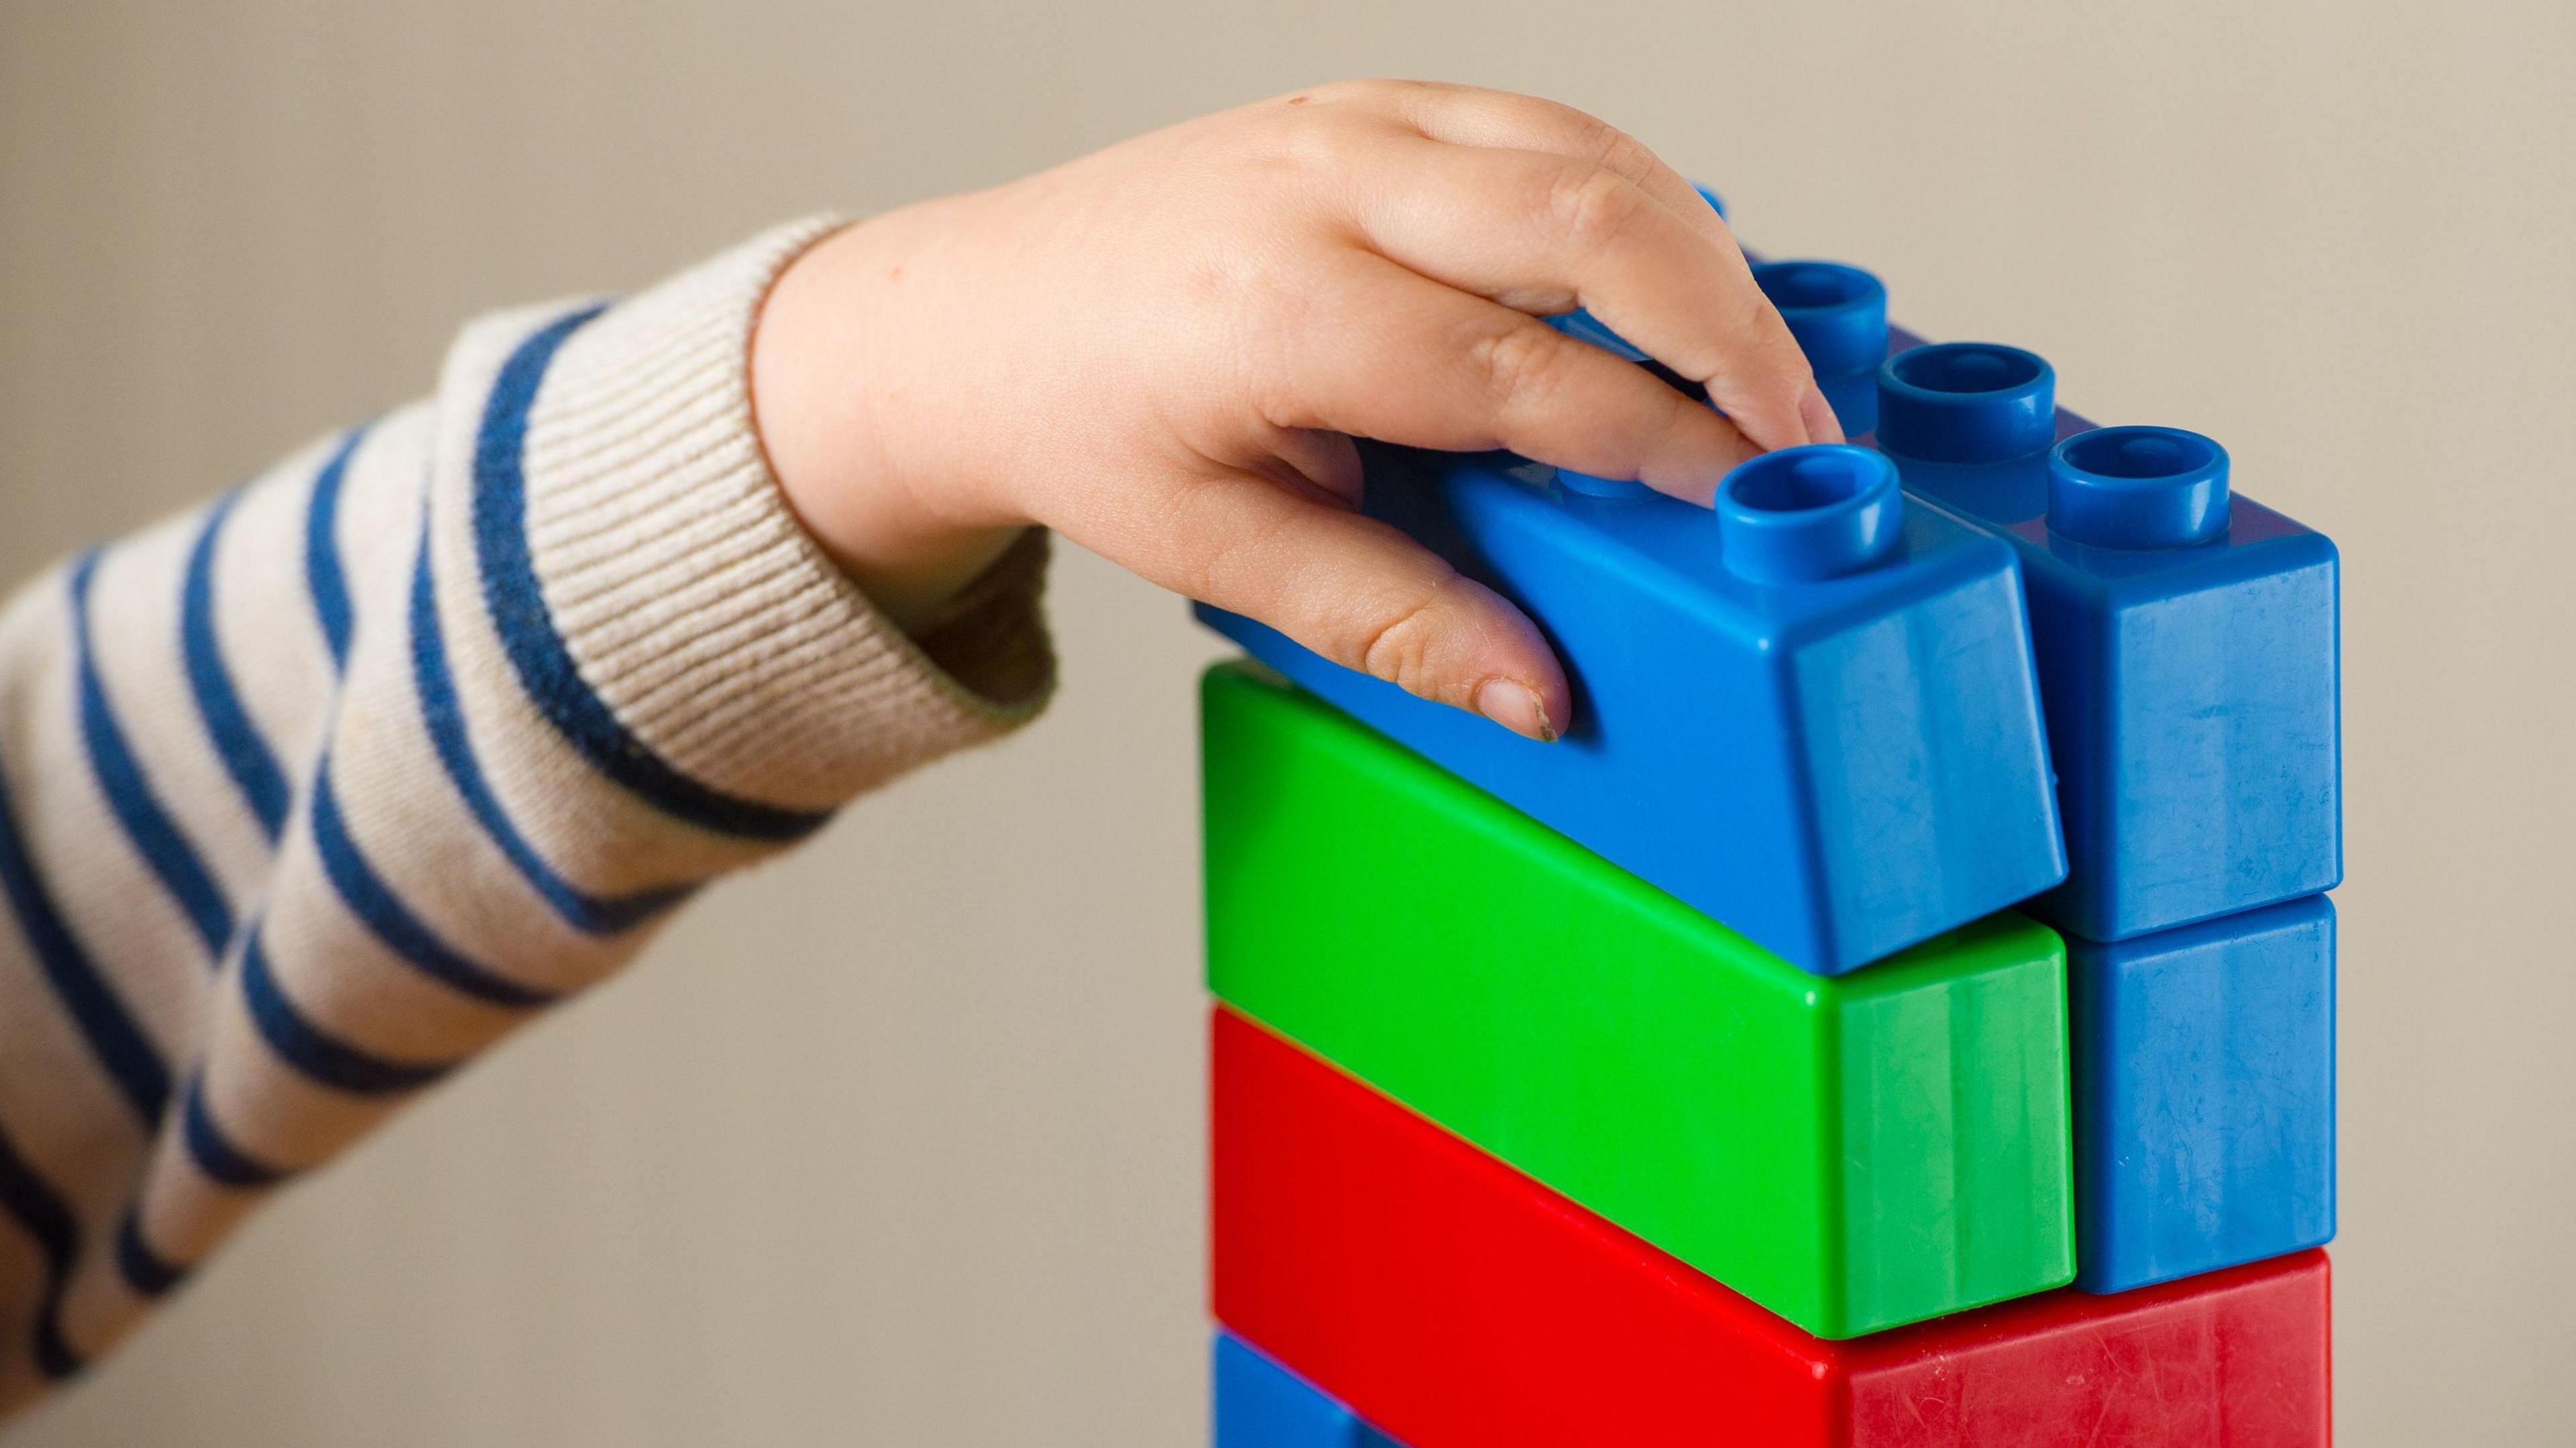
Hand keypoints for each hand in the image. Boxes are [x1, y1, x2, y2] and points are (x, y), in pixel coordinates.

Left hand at [751, 79, 1838, 739]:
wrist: (979, 317)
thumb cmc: (1089, 428)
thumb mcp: (1223, 554)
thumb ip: (1394, 620)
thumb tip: (1540, 693)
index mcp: (1284, 310)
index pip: (1531, 374)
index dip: (1664, 443)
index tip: (1751, 505)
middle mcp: (1325, 184)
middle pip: (1592, 224)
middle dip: (1729, 331)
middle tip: (1805, 434)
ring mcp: (1350, 119)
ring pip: (1588, 154)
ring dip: (1702, 255)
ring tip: (1766, 370)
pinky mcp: (1369, 100)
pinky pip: (1544, 124)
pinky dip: (1635, 196)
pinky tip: (1679, 280)